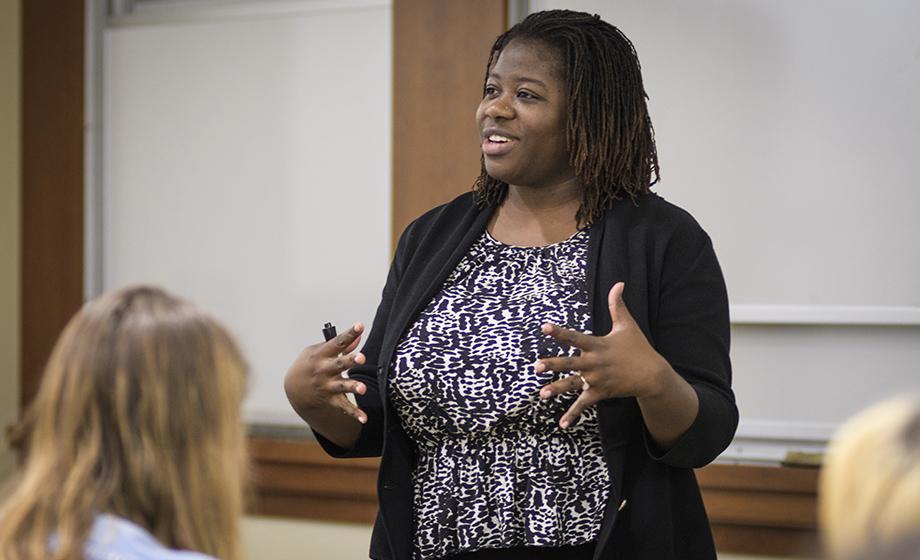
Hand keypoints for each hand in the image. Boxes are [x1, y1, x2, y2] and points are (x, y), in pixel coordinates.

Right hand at [283, 322, 368, 423]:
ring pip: (341, 386)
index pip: (337, 342)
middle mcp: (324, 370)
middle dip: (349, 360)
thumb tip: (358, 337)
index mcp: (321, 354)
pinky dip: (354, 414)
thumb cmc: (310, 364)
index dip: (349, 334)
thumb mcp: (318, 351)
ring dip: (352, 387)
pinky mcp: (331, 400)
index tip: (360, 326)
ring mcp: (326, 386)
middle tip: (361, 357)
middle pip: (338, 364)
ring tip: (362, 388)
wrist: (294, 389)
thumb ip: (340, 345)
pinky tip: (364, 418)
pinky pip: (344, 407)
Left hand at [535, 282, 669, 428]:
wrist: (652, 374)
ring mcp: (597, 379)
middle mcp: (594, 363)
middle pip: (570, 363)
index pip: (575, 337)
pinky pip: (584, 404)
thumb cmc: (638, 347)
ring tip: (541, 394)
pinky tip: (562, 424)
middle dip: (553, 365)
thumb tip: (619, 283)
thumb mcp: (627, 325)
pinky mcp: (600, 393)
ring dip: (558, 389)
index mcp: (597, 345)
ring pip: (573, 384)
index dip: (560, 332)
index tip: (544, 328)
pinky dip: (573, 414)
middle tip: (536, 367)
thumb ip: (617, 305)